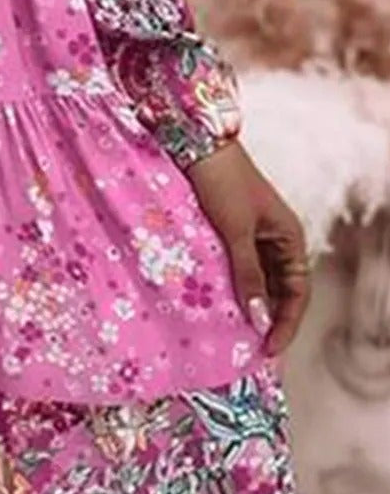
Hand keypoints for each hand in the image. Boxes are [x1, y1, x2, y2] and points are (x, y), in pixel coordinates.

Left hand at [187, 140, 310, 355]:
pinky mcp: (229, 232)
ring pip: (258, 281)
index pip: (297, 292)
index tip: (268, 350)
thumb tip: (259, 319)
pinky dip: (232, 288)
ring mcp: (253, 236)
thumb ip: (247, 274)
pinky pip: (237, 268)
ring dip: (250, 305)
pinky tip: (218, 306)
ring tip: (234, 335)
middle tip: (250, 351)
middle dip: (269, 320)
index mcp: (289, 238)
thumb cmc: (222, 182)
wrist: (196, 142)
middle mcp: (276, 240)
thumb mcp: (235, 231)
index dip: (286, 323)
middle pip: (280, 290)